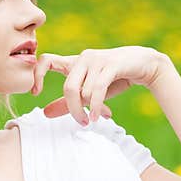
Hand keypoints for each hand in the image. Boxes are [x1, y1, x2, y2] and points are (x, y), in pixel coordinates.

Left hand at [31, 46, 167, 123]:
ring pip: (84, 91)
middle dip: (73, 109)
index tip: (36, 93)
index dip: (37, 75)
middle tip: (81, 122)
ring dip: (90, 109)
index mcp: (73, 63)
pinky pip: (97, 89)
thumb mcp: (89, 93)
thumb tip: (45, 114)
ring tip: (96, 118)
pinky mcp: (111, 64)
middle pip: (68, 87)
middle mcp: (82, 58)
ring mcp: (96, 60)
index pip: (45, 61)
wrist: (144, 65)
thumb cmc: (114, 79)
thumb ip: (67, 102)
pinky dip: (96, 106)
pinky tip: (98, 116)